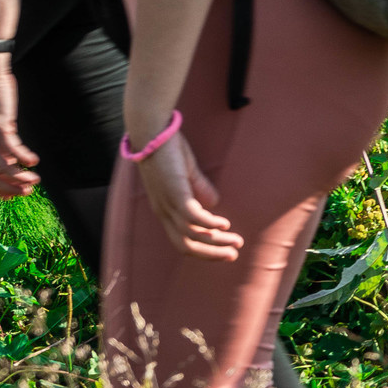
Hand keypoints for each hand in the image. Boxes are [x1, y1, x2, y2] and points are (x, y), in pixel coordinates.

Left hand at [125, 133, 243, 260]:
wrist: (151, 131)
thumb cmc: (167, 149)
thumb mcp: (186, 172)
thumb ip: (199, 187)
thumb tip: (214, 203)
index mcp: (165, 209)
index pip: (182, 239)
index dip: (203, 249)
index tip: (224, 251)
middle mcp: (164, 212)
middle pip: (186, 245)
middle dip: (210, 254)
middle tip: (232, 256)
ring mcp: (168, 204)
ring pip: (192, 234)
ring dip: (216, 241)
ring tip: (236, 242)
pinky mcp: (175, 193)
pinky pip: (194, 216)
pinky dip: (210, 224)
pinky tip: (225, 225)